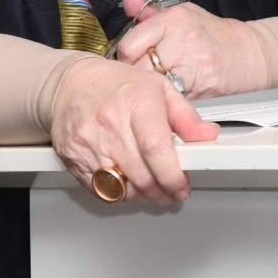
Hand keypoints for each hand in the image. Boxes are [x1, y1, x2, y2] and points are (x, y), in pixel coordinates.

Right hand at [49, 57, 218, 204]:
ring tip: (148, 180)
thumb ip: (185, 116)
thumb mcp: (158, 88)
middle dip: (163, 191)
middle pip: (142, 176)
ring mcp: (89, 143)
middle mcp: (111, 123)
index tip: (181, 186)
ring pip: (122, 188)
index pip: (156, 148)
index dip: (172, 176)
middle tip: (171, 189)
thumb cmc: (116, 85)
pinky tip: (124, 176)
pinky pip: (101, 190)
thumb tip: (207, 136)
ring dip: (141, 194)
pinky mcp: (73, 159)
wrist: (70, 84)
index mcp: (137, 102)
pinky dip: (116, 191)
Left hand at [115, 0, 270, 99]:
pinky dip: (168, 99)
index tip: (131, 57)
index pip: (130, 43)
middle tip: (142, 74)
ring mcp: (193, 66)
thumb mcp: (182, 14)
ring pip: (153, 86)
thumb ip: (150, 13)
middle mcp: (183, 40)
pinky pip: (171, 99)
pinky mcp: (201, 89)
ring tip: (158, 83)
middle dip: (136, 74)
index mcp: (175, 19)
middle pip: (138, 68)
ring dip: (151, 89)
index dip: (126, 55)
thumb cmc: (214, 35)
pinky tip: (173, 92)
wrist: (250, 54)